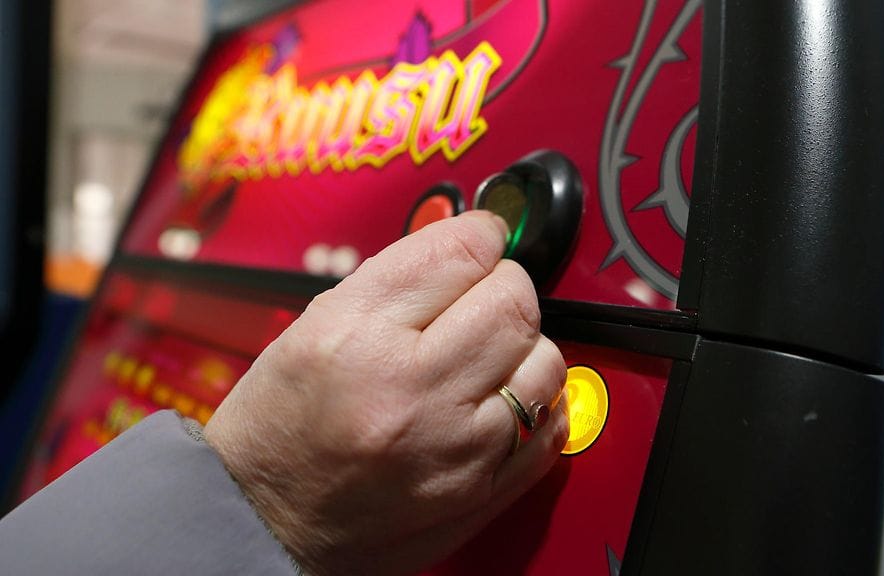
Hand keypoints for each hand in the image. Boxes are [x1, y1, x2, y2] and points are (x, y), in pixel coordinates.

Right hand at [204, 211, 568, 574]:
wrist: (263, 522)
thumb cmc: (280, 426)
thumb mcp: (312, 327)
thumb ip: (396, 284)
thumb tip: (468, 252)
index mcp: (356, 333)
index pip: (459, 252)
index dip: (481, 235)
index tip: (483, 239)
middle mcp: (409, 386)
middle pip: (513, 301)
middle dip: (506, 287)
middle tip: (485, 298)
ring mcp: (452, 445)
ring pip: (544, 362)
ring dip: (525, 350)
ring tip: (491, 358)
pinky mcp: (480, 490)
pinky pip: (549, 428)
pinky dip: (536, 405)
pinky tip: (503, 402)